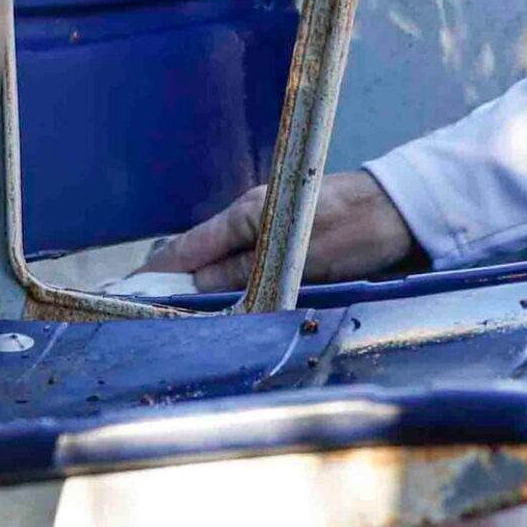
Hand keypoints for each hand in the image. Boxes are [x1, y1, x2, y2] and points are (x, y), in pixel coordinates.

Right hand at [142, 169, 415, 292]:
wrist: (405, 209)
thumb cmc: (358, 229)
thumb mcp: (300, 258)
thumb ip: (246, 272)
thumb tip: (193, 286)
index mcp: (246, 216)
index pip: (185, 249)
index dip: (152, 273)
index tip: (121, 292)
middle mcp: (251, 219)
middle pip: (197, 257)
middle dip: (170, 285)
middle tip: (140, 315)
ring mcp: (267, 228)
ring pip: (221, 264)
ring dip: (200, 289)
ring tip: (172, 317)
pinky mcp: (286, 240)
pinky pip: (244, 265)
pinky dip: (227, 284)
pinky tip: (221, 304)